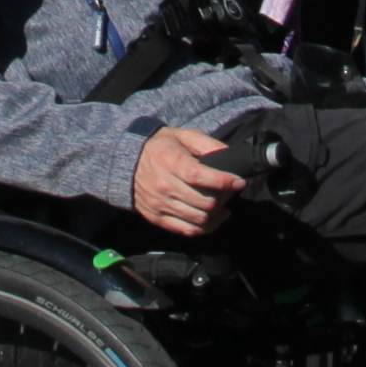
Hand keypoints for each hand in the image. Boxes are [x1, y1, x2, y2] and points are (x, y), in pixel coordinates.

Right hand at [128, 126, 246, 239]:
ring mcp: (159, 204)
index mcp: (170, 162)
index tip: (239, 181)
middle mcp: (164, 185)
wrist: (126, 162)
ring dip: (217, 215)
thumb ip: (207, 144)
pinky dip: (205, 228)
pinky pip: (187, 230)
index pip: (199, 176)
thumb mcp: (182, 136)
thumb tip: (229, 156)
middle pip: (203, 202)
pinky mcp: (157, 218)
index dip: (223, 181)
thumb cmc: (160, 147)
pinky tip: (214, 218)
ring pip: (198, 219)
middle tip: (231, 192)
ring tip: (224, 206)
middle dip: (224, 198)